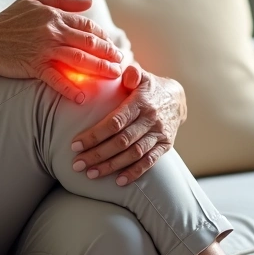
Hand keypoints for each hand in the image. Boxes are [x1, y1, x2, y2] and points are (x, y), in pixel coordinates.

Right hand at [0, 0, 124, 103]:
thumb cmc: (7, 20)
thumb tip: (89, 2)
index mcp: (54, 15)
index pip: (87, 25)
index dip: (104, 37)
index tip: (114, 46)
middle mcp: (52, 31)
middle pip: (89, 43)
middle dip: (109, 53)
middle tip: (122, 63)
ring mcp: (43, 49)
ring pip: (79, 59)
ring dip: (99, 69)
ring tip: (113, 76)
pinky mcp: (34, 66)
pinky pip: (56, 79)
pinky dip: (70, 89)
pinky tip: (83, 97)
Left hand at [70, 64, 185, 185]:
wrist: (177, 99)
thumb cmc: (149, 87)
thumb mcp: (142, 75)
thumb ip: (132, 73)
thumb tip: (125, 74)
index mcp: (141, 102)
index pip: (115, 121)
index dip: (95, 134)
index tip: (76, 144)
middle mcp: (151, 119)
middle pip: (121, 141)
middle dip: (97, 154)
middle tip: (77, 164)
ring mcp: (159, 134)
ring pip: (133, 154)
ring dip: (111, 166)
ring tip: (91, 174)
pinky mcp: (165, 145)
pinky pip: (150, 161)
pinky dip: (135, 172)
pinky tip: (119, 181)